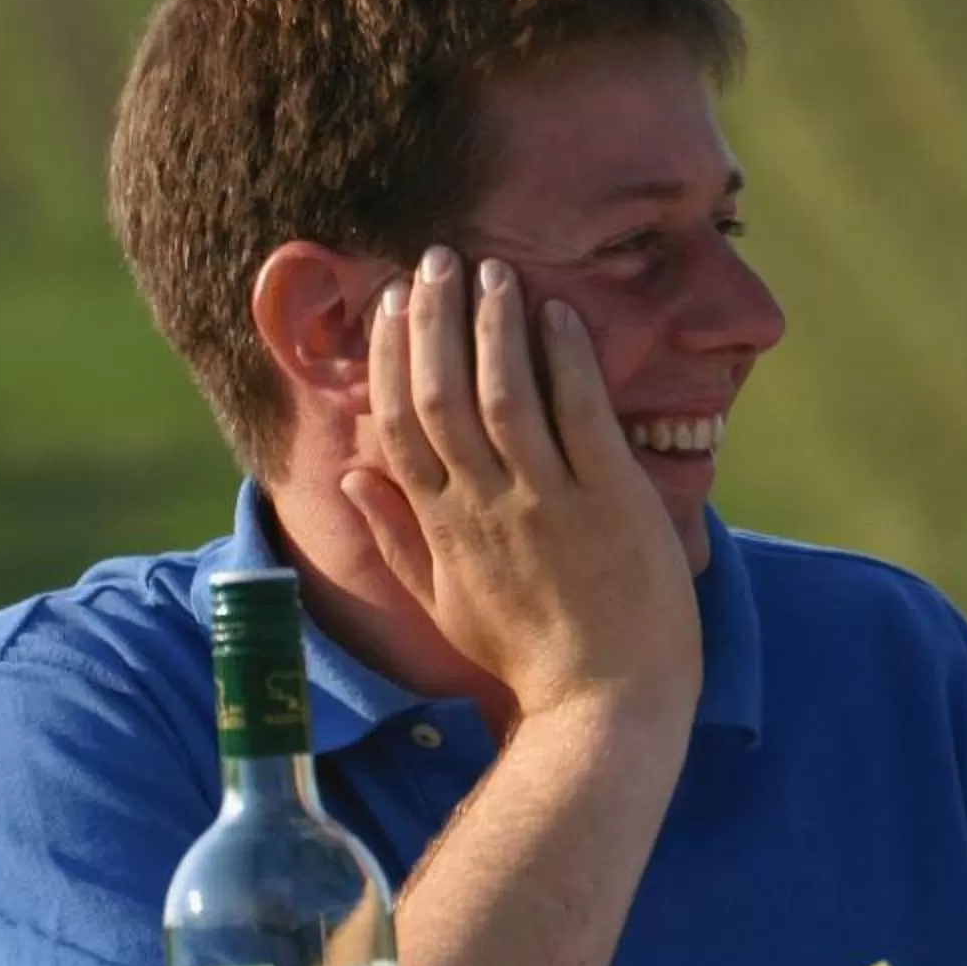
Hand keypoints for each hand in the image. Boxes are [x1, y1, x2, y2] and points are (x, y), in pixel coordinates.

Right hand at [342, 249, 700, 724]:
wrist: (606, 706)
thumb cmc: (532, 655)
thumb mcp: (447, 603)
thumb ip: (398, 535)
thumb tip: (354, 471)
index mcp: (443, 526)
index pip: (397, 422)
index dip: (387, 356)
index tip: (388, 303)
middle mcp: (486, 507)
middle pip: (440, 395)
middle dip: (430, 321)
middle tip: (433, 259)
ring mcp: (549, 503)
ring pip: (504, 394)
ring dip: (493, 326)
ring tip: (491, 270)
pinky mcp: (612, 502)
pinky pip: (583, 415)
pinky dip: (567, 361)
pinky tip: (559, 314)